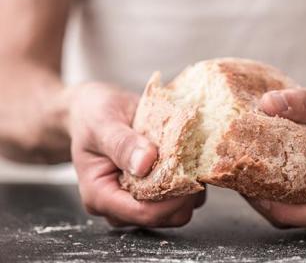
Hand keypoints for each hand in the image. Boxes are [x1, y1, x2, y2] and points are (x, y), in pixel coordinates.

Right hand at [67, 83, 204, 226]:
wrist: (95, 110)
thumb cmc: (93, 116)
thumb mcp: (103, 123)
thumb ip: (122, 144)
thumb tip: (145, 164)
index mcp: (100, 196)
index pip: (144, 213)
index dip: (171, 198)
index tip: (187, 171)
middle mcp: (120, 206)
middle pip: (165, 216)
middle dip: (183, 192)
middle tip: (189, 157)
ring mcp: (140, 200)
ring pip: (178, 209)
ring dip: (188, 185)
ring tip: (185, 153)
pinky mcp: (155, 192)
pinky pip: (183, 197)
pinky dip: (190, 179)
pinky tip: (185, 155)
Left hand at [247, 77, 305, 229]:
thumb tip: (267, 103)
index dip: (289, 213)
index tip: (259, 197)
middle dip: (273, 208)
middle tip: (242, 184)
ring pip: (300, 212)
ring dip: (272, 201)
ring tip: (244, 178)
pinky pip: (298, 199)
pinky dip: (277, 190)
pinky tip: (257, 171)